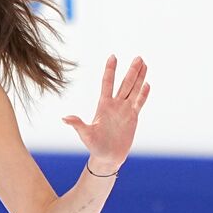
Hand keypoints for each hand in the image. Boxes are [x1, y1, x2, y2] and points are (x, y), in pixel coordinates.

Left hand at [62, 55, 149, 173]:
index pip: (107, 83)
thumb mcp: (85, 134)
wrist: (107, 156)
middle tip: (138, 57)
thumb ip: (77, 125)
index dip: (110, 70)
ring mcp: (124, 110)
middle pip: (125, 84)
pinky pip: (139, 103)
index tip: (113, 56)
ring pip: (134, 90)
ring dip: (139, 78)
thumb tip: (65, 118)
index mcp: (103, 105)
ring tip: (144, 64)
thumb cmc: (94, 145)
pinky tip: (147, 84)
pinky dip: (143, 94)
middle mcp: (115, 105)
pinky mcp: (133, 118)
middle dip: (131, 71)